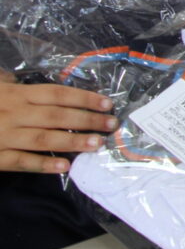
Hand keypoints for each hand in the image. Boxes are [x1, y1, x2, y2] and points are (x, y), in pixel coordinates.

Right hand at [0, 71, 116, 173]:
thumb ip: (14, 82)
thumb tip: (40, 82)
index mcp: (17, 95)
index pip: (57, 94)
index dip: (84, 98)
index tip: (107, 104)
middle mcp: (14, 114)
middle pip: (56, 116)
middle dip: (86, 120)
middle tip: (111, 124)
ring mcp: (4, 136)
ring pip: (43, 139)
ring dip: (72, 141)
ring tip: (97, 144)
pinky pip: (21, 162)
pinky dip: (43, 164)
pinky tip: (65, 166)